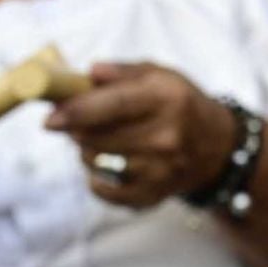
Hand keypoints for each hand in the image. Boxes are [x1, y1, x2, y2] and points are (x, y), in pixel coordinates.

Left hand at [45, 62, 236, 210]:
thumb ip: (123, 72)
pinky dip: (97, 180)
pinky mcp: (154, 195)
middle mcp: (167, 137)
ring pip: (98, 162)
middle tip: (77, 121)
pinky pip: (106, 192)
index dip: (76, 111)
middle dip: (76, 129)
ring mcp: (161, 170)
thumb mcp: (160, 75)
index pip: (113, 105)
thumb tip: (89, 74)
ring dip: (87, 150)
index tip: (49, 117)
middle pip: (98, 137)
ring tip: (101, 140)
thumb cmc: (180, 104)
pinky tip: (106, 167)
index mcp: (166, 99)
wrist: (217, 148)